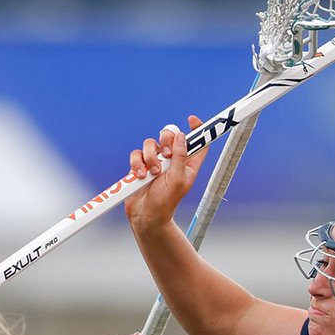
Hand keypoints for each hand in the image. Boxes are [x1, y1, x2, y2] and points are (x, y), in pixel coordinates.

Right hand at [124, 115, 209, 229]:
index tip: (191, 119)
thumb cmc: (165, 202)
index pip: (197, 142)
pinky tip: (140, 176)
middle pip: (170, 135)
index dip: (197, 129)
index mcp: (188, 164)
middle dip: (165, 141)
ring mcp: (156, 161)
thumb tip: (182, 135)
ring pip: (151, 143)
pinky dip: (137, 164)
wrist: (145, 215)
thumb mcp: (177, 179)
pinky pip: (137, 153)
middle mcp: (173, 160)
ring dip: (150, 158)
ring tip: (152, 174)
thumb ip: (180, 156)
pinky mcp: (141, 164)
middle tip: (165, 154)